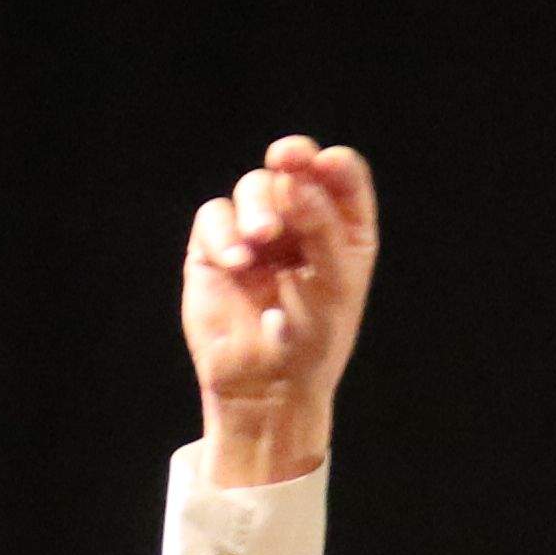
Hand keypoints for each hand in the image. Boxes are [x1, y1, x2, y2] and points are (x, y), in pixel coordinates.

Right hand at [182, 136, 376, 490]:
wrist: (266, 390)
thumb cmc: (313, 343)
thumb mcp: (333, 285)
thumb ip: (321, 227)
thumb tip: (290, 179)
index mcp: (341, 227)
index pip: (340, 174)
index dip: (332, 163)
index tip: (323, 165)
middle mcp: (299, 222)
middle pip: (293, 169)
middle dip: (290, 164)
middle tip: (285, 165)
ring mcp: (255, 233)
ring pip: (253, 187)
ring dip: (258, 204)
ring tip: (261, 239)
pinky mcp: (214, 249)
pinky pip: (214, 217)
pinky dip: (224, 232)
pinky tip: (237, 262)